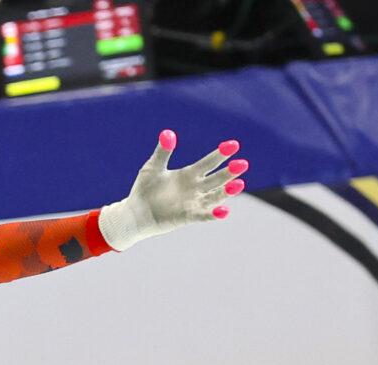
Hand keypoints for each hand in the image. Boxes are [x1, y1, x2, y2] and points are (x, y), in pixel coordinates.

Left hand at [98, 130, 249, 250]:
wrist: (135, 213)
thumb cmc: (144, 189)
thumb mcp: (153, 167)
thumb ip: (163, 152)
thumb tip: (167, 133)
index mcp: (189, 174)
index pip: (209, 162)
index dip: (221, 154)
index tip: (233, 145)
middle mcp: (196, 188)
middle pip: (217, 178)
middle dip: (230, 172)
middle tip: (243, 164)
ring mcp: (193, 203)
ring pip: (215, 196)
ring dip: (227, 191)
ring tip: (239, 184)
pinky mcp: (188, 217)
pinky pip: (204, 216)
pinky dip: (214, 215)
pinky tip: (224, 211)